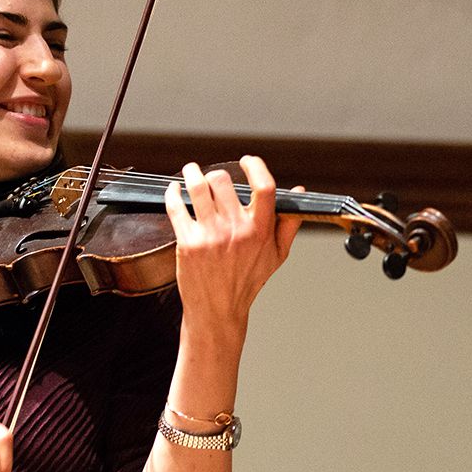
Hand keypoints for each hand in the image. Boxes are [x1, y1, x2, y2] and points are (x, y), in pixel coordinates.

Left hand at [163, 156, 300, 346]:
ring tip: (190, 172)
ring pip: (198, 188)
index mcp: (260, 231)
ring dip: (191, 174)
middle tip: (211, 176)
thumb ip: (288, 222)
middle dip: (215, 174)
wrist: (218, 310)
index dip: (256, 167)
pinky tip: (175, 190)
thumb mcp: (277, 255)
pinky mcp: (188, 243)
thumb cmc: (248, 282)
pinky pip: (177, 207)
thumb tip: (299, 193)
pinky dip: (173, 193)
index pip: (264, 187)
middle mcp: (236, 231)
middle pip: (223, 181)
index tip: (247, 161)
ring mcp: (210, 235)